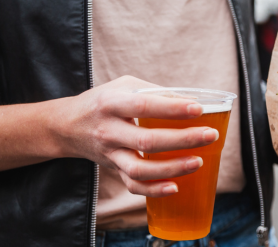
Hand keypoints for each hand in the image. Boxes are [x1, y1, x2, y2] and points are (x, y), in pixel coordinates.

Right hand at [51, 76, 217, 196]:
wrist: (67, 126)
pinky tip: (175, 187)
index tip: (199, 109)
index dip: (173, 109)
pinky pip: (132, 185)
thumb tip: (193, 101)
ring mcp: (110, 154)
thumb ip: (155, 92)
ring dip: (172, 168)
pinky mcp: (113, 170)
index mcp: (112, 104)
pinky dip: (154, 190)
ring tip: (198, 162)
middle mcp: (109, 130)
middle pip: (147, 141)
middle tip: (210, 135)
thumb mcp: (124, 86)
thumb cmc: (104, 101)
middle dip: (183, 140)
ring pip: (140, 169)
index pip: (145, 106)